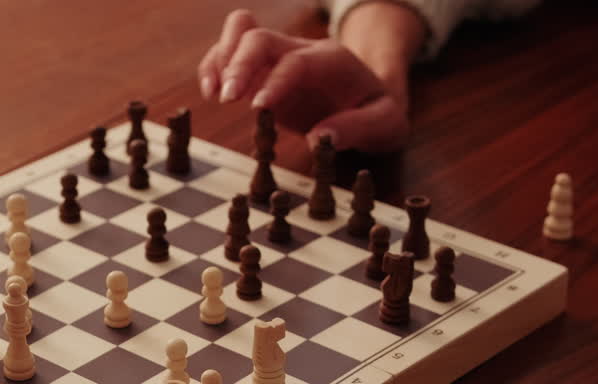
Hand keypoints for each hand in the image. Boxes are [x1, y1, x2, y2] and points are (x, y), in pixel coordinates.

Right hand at [197, 6, 423, 152]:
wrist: (372, 95)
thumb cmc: (378, 111)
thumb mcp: (386, 124)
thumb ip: (357, 128)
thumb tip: (319, 137)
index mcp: (332, 61)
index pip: (297, 61)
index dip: (274, 81)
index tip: (258, 108)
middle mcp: (301, 50)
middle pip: (261, 37)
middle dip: (238, 64)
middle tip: (227, 100)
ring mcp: (278, 56)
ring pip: (240, 32)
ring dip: (220, 59)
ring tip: (214, 95)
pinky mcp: (261, 69)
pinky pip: (230, 51)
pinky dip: (214, 67)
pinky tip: (211, 93)